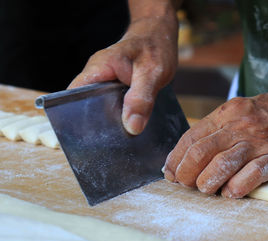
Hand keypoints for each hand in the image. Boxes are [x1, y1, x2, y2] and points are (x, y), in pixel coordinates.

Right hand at [68, 15, 177, 134]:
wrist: (160, 35)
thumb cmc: (155, 47)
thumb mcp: (152, 73)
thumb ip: (141, 99)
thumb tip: (132, 127)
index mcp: (99, 68)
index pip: (74, 95)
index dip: (75, 117)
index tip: (86, 138)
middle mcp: (98, 75)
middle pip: (86, 105)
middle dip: (96, 124)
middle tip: (110, 145)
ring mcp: (106, 82)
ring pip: (100, 107)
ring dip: (110, 122)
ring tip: (121, 141)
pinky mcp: (116, 88)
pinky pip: (113, 105)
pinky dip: (120, 116)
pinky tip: (130, 127)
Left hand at [163, 84, 267, 197]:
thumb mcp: (247, 108)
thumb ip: (223, 127)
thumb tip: (196, 151)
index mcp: (229, 111)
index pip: (191, 136)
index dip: (176, 157)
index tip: (170, 171)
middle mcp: (241, 124)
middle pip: (200, 152)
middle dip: (185, 173)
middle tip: (183, 184)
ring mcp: (261, 140)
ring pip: (220, 165)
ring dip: (206, 183)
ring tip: (205, 189)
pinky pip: (251, 176)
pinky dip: (236, 188)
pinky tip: (231, 193)